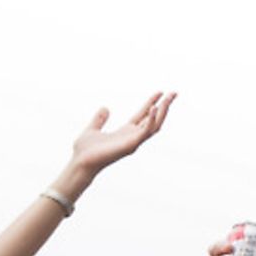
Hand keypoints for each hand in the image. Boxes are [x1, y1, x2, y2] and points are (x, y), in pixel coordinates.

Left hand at [57, 93, 175, 195]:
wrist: (80, 163)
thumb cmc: (84, 151)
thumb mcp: (92, 129)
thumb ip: (99, 119)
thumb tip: (105, 108)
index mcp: (126, 132)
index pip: (143, 115)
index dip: (151, 103)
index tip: (160, 92)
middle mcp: (133, 136)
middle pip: (154, 119)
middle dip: (165, 106)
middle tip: (174, 93)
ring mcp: (134, 141)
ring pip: (155, 125)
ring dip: (163, 112)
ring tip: (168, 99)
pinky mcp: (131, 145)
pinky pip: (145, 131)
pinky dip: (151, 120)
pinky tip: (154, 108)